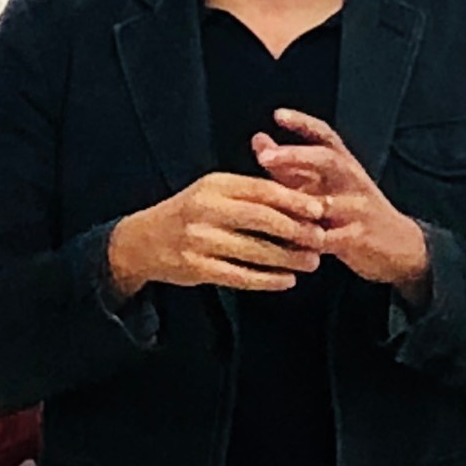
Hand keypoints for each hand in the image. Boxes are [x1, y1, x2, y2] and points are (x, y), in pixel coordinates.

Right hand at [108, 172, 326, 300]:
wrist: (144, 239)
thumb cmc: (191, 213)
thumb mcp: (214, 191)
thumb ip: (251, 193)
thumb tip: (300, 199)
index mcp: (214, 185)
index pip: (260, 190)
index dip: (293, 200)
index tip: (320, 209)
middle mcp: (205, 209)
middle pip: (260, 218)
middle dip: (295, 229)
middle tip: (321, 238)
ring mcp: (199, 240)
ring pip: (253, 250)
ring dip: (287, 258)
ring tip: (311, 262)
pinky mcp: (195, 267)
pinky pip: (239, 276)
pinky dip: (266, 280)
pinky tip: (286, 280)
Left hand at [253, 109, 430, 306]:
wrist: (399, 244)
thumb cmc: (351, 208)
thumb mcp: (324, 183)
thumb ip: (290, 164)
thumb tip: (258, 140)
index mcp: (343, 163)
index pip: (325, 134)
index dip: (302, 123)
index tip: (278, 114)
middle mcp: (351, 180)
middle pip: (326, 160)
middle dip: (295, 156)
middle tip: (265, 157)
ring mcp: (357, 208)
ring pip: (324, 203)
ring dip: (294, 204)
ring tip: (264, 201)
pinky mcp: (358, 238)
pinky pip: (328, 239)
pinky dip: (305, 241)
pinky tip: (281, 243)